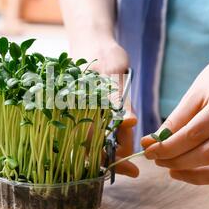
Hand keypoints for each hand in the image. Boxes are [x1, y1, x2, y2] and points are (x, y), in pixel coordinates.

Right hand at [71, 38, 137, 176]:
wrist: (90, 38)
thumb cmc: (102, 53)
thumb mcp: (114, 72)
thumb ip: (119, 99)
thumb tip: (129, 124)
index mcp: (78, 107)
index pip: (91, 146)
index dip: (112, 161)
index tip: (132, 171)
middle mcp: (74, 114)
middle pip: (92, 149)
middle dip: (114, 158)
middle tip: (133, 167)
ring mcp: (79, 113)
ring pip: (95, 142)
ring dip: (113, 148)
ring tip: (129, 149)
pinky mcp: (86, 110)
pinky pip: (96, 130)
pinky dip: (109, 136)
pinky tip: (121, 134)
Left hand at [141, 41, 208, 186]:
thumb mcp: (194, 95)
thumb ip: (174, 121)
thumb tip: (149, 144)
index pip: (194, 134)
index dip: (168, 147)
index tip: (149, 151)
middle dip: (177, 162)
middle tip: (158, 161)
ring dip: (196, 177)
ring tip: (174, 170)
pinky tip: (197, 172)